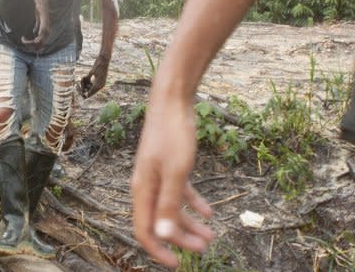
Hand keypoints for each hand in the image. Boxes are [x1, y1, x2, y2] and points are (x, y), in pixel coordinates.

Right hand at [131, 92, 213, 267]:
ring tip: (210, 235)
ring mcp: (158, 175)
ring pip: (172, 208)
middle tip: (204, 249)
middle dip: (181, 238)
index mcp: (143, 190)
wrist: (173, 99)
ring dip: (190, 223)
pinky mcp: (170, 164)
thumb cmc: (173, 133)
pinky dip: (193, 203)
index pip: (145, 230)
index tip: (177, 264)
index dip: (159, 250)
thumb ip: (170, 204)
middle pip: (162, 222)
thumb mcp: (176, 171)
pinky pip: (180, 191)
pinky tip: (208, 212)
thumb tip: (164, 236)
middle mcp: (147, 185)